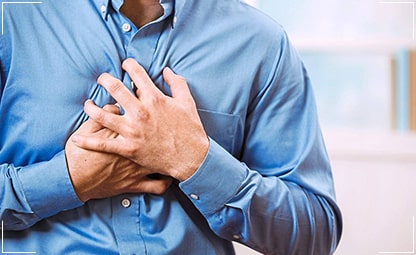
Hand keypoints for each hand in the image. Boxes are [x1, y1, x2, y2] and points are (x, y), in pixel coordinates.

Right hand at [65, 104, 171, 201]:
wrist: (73, 180)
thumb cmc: (79, 154)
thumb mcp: (87, 128)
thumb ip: (104, 115)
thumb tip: (116, 106)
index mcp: (125, 132)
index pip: (144, 117)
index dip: (147, 107)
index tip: (147, 103)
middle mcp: (137, 149)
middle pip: (158, 135)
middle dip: (163, 126)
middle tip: (163, 123)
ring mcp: (138, 168)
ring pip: (165, 160)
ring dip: (170, 154)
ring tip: (173, 147)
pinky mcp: (137, 184)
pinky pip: (159, 185)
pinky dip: (166, 181)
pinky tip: (169, 174)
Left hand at [72, 59, 208, 180]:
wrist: (191, 158)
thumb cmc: (190, 130)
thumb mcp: (187, 102)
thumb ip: (177, 83)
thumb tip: (166, 70)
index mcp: (154, 98)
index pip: (136, 74)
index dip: (128, 65)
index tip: (125, 64)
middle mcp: (140, 112)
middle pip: (114, 89)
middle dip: (105, 80)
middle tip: (101, 79)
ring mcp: (132, 131)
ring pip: (102, 115)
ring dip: (91, 107)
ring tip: (88, 104)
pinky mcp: (128, 148)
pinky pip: (103, 144)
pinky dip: (88, 140)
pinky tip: (77, 137)